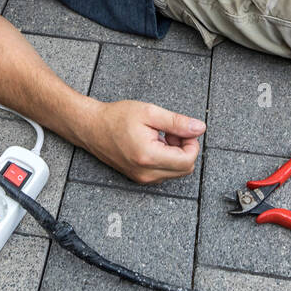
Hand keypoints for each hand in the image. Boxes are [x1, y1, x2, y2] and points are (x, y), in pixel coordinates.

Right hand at [81, 100, 204, 184]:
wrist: (91, 128)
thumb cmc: (116, 118)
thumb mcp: (150, 113)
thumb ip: (177, 122)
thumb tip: (199, 128)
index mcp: (148, 156)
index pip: (187, 160)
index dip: (192, 143)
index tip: (183, 130)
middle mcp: (146, 173)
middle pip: (184, 169)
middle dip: (185, 149)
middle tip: (172, 132)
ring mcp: (142, 178)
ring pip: (176, 172)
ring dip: (176, 154)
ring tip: (161, 137)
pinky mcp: (140, 178)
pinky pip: (164, 173)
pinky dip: (167, 159)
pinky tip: (155, 144)